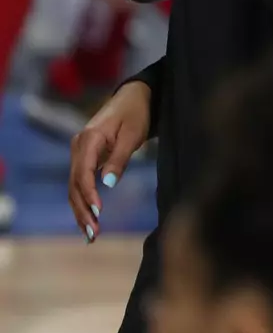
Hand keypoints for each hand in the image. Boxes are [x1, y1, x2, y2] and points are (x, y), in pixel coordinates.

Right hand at [69, 81, 151, 241]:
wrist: (134, 97)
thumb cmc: (137, 113)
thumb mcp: (133, 134)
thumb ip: (120, 159)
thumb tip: (108, 184)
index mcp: (88, 139)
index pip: (82, 172)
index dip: (89, 193)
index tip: (98, 211)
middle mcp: (78, 147)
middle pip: (75, 184)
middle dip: (83, 210)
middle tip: (94, 233)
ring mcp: (79, 153)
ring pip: (75, 187)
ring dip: (81, 211)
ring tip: (91, 235)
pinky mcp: (85, 159)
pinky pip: (80, 184)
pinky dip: (83, 203)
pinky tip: (89, 222)